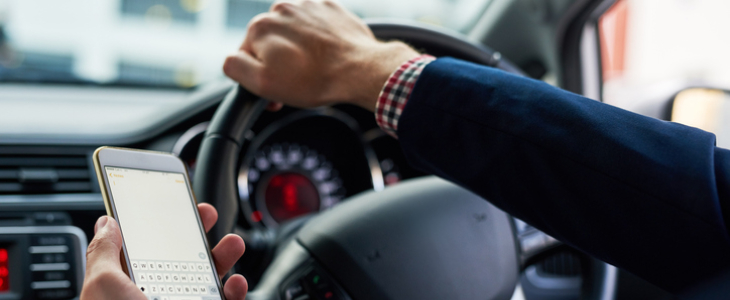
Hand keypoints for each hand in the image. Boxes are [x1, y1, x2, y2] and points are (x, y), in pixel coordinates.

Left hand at [80, 204, 247, 299]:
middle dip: (195, 231)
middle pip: (179, 257)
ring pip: (208, 278)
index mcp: (127, 287)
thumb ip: (103, 251)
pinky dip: (234, 290)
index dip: (154, 221)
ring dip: (223, 256)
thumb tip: (107, 222)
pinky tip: (234, 283)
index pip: (140, 247)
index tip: (169, 201)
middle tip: (205, 214)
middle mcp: (155, 298)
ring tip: (232, 243)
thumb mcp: (102, 286)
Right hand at [223, 0, 419, 111]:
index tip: (275, 93)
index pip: (246, 55)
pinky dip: (316, 40)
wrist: (360, 70)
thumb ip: (235, 67)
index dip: (259, 76)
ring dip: (297, 50)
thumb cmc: (314, 80)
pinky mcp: (329, 8)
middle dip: (279, 62)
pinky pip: (314, 25)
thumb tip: (230, 58)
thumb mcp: (262, 83)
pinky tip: (325, 56)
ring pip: (292, 33)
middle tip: (296, 83)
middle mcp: (280, 9)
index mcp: (259, 26)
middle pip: (270, 41)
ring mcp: (307, 5)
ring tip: (313, 69)